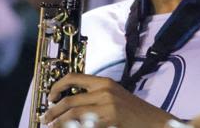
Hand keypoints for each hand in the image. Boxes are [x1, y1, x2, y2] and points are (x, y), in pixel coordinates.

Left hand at [41, 73, 177, 127]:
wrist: (154, 121)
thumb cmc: (134, 111)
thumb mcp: (114, 96)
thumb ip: (94, 96)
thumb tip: (70, 104)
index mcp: (104, 82)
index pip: (73, 77)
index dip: (57, 86)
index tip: (50, 97)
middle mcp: (104, 92)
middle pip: (69, 99)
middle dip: (53, 111)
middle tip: (45, 118)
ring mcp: (106, 107)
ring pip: (72, 114)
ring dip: (58, 122)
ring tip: (51, 127)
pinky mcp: (109, 120)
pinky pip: (84, 125)